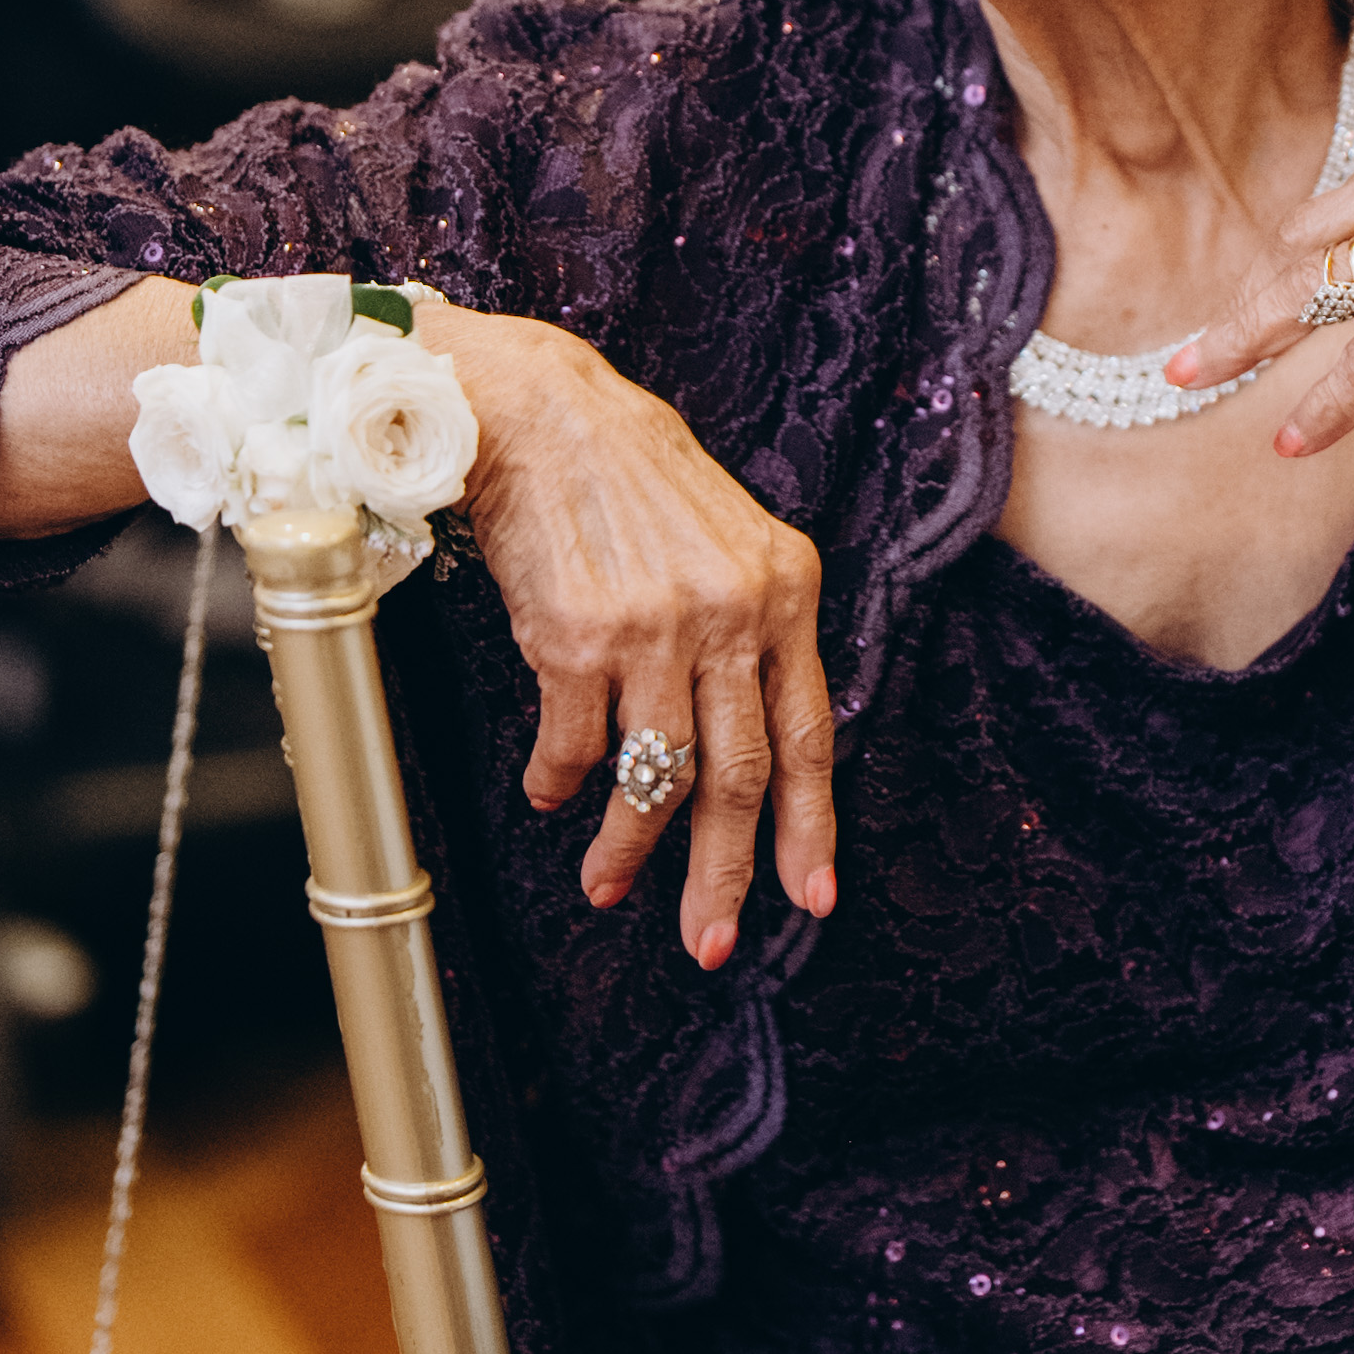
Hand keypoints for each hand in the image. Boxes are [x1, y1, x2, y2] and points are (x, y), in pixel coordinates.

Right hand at [421, 304, 835, 972]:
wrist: (541, 411)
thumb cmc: (633, 478)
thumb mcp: (732, 538)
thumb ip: (754, 629)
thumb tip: (746, 744)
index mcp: (786, 591)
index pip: (808, 734)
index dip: (811, 826)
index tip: (811, 898)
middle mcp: (730, 614)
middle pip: (739, 776)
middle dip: (726, 873)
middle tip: (712, 941)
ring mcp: (654, 629)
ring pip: (656, 777)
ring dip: (629, 849)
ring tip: (606, 886)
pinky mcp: (576, 638)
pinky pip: (573, 746)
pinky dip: (559, 783)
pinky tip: (549, 797)